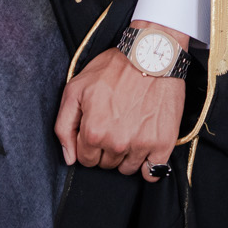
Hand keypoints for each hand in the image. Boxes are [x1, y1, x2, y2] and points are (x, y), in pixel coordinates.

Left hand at [53, 21, 187, 180]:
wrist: (151, 55)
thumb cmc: (114, 68)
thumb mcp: (76, 89)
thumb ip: (64, 126)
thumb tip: (69, 158)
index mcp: (94, 132)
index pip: (86, 159)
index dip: (90, 144)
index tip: (99, 127)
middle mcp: (117, 143)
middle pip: (107, 164)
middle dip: (108, 149)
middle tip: (117, 123)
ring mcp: (141, 145)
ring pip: (127, 168)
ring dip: (127, 155)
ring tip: (132, 128)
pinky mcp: (163, 143)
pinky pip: (153, 172)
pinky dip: (149, 165)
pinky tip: (146, 145)